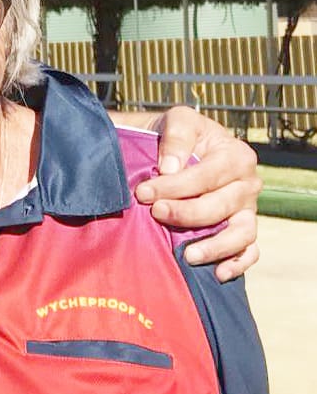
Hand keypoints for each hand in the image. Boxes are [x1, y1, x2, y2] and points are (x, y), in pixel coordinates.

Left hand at [110, 107, 261, 280]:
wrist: (176, 151)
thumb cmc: (177, 136)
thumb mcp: (177, 121)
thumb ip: (176, 137)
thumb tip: (171, 168)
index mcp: (235, 155)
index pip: (206, 176)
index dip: (174, 186)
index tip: (143, 193)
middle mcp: (247, 184)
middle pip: (221, 206)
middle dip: (186, 213)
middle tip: (156, 213)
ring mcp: (247, 210)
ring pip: (241, 233)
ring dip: (215, 246)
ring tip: (187, 254)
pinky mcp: (243, 231)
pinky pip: (249, 252)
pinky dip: (238, 264)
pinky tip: (218, 273)